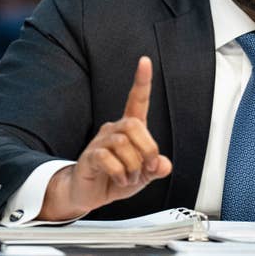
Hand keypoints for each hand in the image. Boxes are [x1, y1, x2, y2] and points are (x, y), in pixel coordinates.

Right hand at [39, 56, 172, 219]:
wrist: (90, 194)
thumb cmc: (116, 178)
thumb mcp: (143, 175)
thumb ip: (156, 168)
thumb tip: (164, 165)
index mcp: (130, 129)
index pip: (137, 99)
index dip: (142, 81)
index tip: (145, 61)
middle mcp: (114, 130)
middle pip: (134, 125)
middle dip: (147, 149)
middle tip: (147, 169)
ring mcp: (100, 142)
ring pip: (123, 143)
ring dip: (133, 166)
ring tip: (130, 178)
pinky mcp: (90, 156)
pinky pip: (107, 158)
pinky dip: (119, 173)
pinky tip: (119, 179)